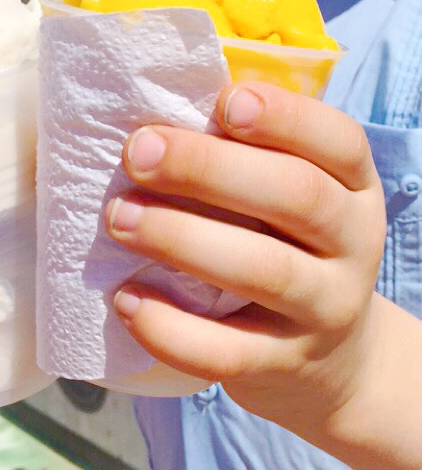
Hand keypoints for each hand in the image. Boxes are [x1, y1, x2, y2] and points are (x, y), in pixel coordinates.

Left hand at [107, 84, 386, 439]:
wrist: (334, 366)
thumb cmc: (288, 248)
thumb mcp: (296, 195)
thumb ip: (250, 154)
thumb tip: (153, 108)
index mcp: (352, 185)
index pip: (338, 141)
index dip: (285, 117)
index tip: (223, 103)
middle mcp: (352, 243)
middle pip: (296, 196)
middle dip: (209, 168)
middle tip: (137, 152)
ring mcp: (325, 309)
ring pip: (265, 271)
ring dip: (183, 239)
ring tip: (118, 217)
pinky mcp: (284, 366)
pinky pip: (229, 353)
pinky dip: (172, 329)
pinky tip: (126, 300)